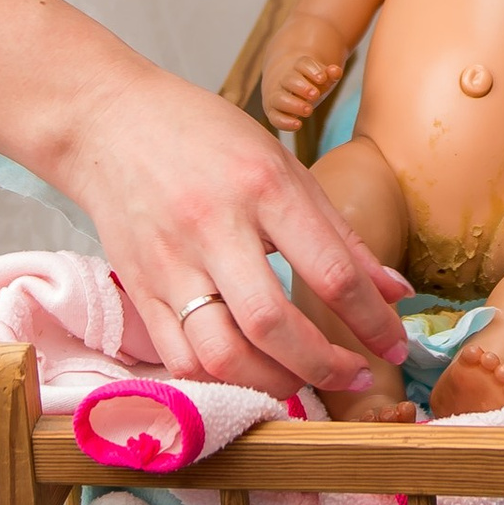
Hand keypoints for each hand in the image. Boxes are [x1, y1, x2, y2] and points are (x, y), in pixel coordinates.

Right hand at [59, 65, 409, 400]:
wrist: (107, 122)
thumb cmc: (203, 136)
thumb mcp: (283, 165)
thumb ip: (340, 234)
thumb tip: (396, 292)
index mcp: (262, 187)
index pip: (330, 271)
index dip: (371, 319)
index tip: (394, 344)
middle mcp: (214, 228)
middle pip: (273, 324)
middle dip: (325, 364)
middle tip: (355, 375)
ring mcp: (169, 263)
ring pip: (221, 353)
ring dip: (272, 382)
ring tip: (301, 378)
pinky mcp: (138, 289)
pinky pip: (179, 358)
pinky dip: (220, 379)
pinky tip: (248, 372)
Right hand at [260, 31, 345, 131]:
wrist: (284, 85)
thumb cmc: (309, 81)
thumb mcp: (321, 77)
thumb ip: (331, 74)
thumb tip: (335, 71)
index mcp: (298, 67)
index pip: (304, 64)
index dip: (313, 70)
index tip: (322, 78)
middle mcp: (284, 79)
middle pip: (290, 79)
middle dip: (302, 87)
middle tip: (316, 95)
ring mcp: (276, 95)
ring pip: (279, 98)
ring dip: (293, 104)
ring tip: (309, 110)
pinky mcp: (273, 111)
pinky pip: (274, 117)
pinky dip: (284, 122)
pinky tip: (298, 125)